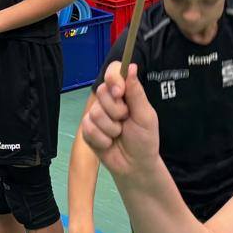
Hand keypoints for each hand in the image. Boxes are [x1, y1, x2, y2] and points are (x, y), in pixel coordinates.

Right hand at [80, 62, 160, 178]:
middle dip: (116, 111)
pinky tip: (109, 143)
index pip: (113, 71)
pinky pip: (89, 128)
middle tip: (125, 120)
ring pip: (95, 113)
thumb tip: (131, 66)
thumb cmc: (144, 139)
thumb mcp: (145, 115)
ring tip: (118, 135)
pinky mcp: (87, 130)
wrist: (135, 166)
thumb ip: (136, 93)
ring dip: (111, 128)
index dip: (113, 78)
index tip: (119, 92)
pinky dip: (102, 139)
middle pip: (101, 92)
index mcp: (123, 92)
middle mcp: (108, 100)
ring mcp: (96, 115)